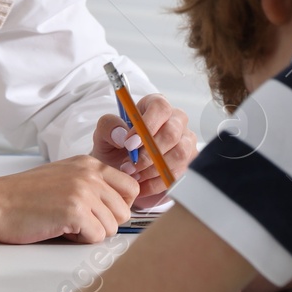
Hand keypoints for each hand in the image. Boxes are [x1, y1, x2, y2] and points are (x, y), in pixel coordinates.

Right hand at [0, 155, 138, 243]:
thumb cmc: (25, 195)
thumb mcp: (64, 177)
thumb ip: (92, 184)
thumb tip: (120, 206)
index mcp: (89, 163)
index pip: (131, 187)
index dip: (119, 206)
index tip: (102, 213)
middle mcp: (89, 174)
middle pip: (124, 211)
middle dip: (104, 223)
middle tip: (79, 221)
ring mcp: (83, 191)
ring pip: (111, 227)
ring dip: (89, 232)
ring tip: (64, 222)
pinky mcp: (74, 211)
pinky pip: (96, 237)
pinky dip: (79, 239)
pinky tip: (60, 229)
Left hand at [91, 94, 196, 208]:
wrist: (121, 170)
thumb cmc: (115, 148)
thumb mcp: (103, 135)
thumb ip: (108, 127)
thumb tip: (122, 135)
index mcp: (155, 106)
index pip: (160, 107)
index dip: (147, 125)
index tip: (129, 144)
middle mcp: (176, 120)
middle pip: (172, 132)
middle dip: (148, 154)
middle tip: (128, 166)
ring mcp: (186, 141)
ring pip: (179, 154)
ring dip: (153, 169)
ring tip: (133, 175)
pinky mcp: (188, 163)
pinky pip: (178, 173)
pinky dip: (157, 183)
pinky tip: (141, 185)